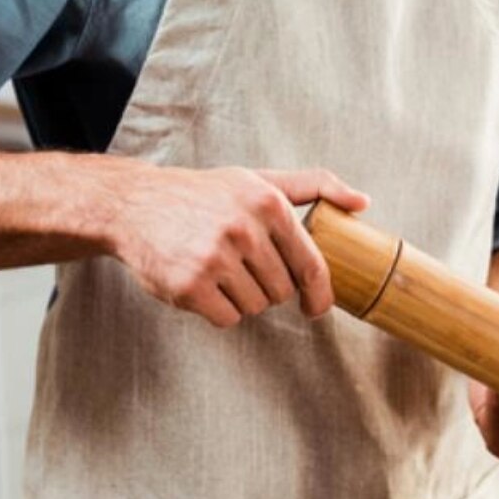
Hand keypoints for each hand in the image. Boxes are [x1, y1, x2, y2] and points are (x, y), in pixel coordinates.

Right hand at [107, 164, 368, 326]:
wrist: (135, 205)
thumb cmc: (204, 194)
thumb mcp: (258, 180)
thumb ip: (314, 186)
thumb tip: (364, 203)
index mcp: (267, 203)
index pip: (311, 263)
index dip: (320, 293)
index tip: (317, 307)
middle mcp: (244, 229)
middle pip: (282, 291)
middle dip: (266, 286)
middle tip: (240, 265)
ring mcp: (215, 259)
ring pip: (256, 306)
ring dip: (241, 298)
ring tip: (217, 269)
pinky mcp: (190, 286)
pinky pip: (227, 318)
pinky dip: (217, 309)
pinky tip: (201, 283)